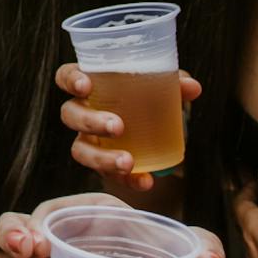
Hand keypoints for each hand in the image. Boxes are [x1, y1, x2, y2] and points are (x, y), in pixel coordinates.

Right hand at [57, 63, 200, 189]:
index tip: (86, 86)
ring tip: (128, 162)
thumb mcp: (160, 87)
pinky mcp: (102, 165)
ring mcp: (88, 140)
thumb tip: (192, 87)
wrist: (154, 130)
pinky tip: (146, 181)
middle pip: (70, 114)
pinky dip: (128, 180)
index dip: (70, 80)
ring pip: (80, 150)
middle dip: (90, 121)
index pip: (65, 76)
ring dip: (102, 157)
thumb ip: (174, 84)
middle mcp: (81, 111)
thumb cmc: (147, 97)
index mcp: (89, 84)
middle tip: (118, 126)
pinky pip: (108, 175)